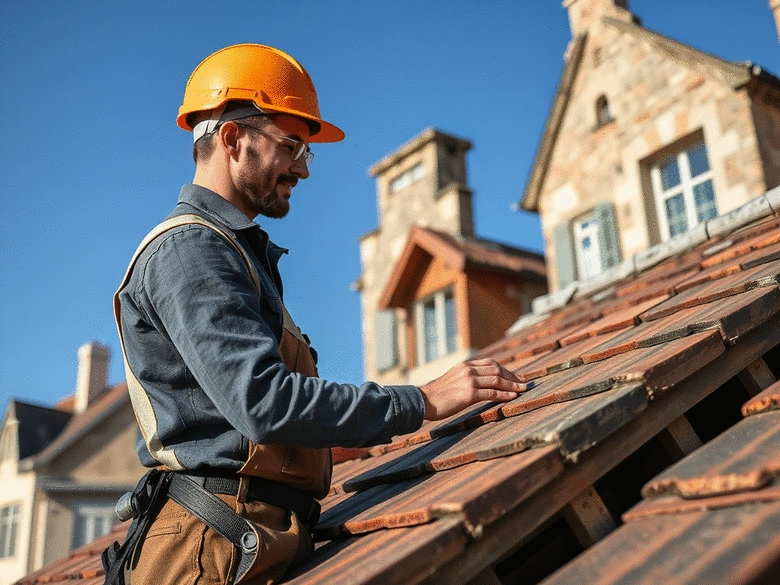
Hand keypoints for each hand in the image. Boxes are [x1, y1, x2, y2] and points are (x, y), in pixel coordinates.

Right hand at [418, 358, 533, 420]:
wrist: (423, 401)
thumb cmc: (436, 395)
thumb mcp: (452, 380)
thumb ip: (465, 378)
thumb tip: (479, 384)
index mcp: (465, 365)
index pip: (491, 363)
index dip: (506, 369)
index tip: (516, 375)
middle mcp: (468, 370)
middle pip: (497, 369)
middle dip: (513, 375)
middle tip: (525, 382)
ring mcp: (469, 381)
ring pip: (497, 380)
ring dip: (513, 385)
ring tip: (523, 389)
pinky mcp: (469, 394)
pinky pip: (492, 393)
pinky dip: (505, 394)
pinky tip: (513, 396)